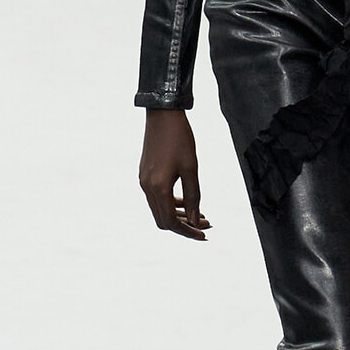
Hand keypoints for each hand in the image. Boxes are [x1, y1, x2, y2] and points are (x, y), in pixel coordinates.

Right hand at [139, 108, 210, 240]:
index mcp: (159, 187)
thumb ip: (194, 197)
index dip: (188, 231)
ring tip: (201, 215)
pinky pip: (157, 198)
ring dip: (180, 215)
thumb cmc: (180, 139)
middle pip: (163, 220)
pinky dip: (172, 204)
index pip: (171, 222)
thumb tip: (197, 221)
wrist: (162, 115)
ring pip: (160, 209)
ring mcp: (144, 181)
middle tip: (206, 225)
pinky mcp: (145, 174)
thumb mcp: (191, 168)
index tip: (204, 234)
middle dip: (185, 226)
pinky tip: (188, 201)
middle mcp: (147, 187)